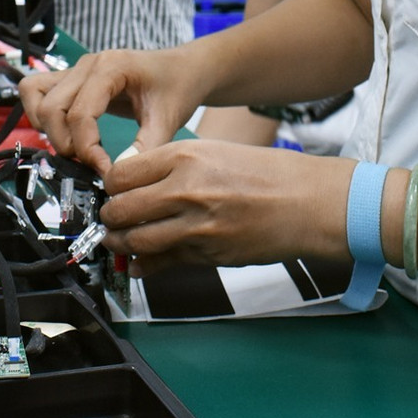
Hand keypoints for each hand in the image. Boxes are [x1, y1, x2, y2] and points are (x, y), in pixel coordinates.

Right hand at [19, 47, 212, 176]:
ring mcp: (76, 68)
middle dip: (66, 144)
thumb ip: (146, 147)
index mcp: (111, 67)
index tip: (106, 172)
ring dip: (49, 130)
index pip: (80, 114)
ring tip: (77, 150)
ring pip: (36, 97)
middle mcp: (87, 64)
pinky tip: (68, 135)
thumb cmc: (178, 87)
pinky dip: (43, 116)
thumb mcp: (168, 119)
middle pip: (51, 108)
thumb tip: (119, 175)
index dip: (88, 149)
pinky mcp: (72, 78)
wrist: (185, 69)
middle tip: (91, 164)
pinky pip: (37, 91)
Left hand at [98, 140, 354, 275]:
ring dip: (120, 244)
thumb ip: (173, 167)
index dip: (111, 185)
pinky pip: (161, 263)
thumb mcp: (215, 152)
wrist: (307, 202)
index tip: (113, 191)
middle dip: (110, 217)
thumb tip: (135, 183)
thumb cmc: (266, 174)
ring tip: (119, 241)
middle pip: (120, 208)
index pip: (121, 173)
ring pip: (135, 240)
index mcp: (185, 156)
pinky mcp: (207, 254)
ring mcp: (195, 225)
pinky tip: (139, 262)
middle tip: (111, 218)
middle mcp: (185, 189)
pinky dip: (144, 265)